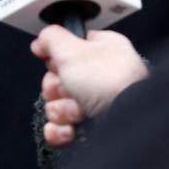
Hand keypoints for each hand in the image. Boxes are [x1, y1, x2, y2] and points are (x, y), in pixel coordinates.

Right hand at [31, 26, 147, 145]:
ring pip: (56, 105)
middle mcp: (100, 77)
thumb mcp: (73, 49)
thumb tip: (41, 40)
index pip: (67, 49)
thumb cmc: (111, 83)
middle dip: (57, 88)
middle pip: (56, 79)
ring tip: (80, 111)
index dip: (56, 57)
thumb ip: (52, 38)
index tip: (57, 62)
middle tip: (71, 88)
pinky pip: (59, 128)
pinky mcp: (89, 129)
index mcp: (103, 51)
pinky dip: (61, 130)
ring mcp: (95, 105)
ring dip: (62, 109)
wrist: (127, 124)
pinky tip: (72, 129)